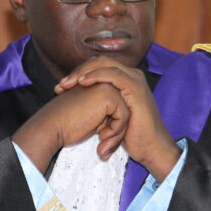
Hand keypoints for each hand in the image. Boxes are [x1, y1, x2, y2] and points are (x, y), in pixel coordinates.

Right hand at [12, 83, 129, 173]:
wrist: (52, 126)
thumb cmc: (67, 125)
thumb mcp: (93, 118)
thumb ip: (107, 115)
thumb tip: (123, 125)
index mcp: (99, 84)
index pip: (118, 108)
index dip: (113, 128)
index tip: (101, 142)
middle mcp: (104, 81)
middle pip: (124, 109)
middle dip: (118, 131)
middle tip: (104, 148)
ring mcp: (107, 86)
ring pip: (127, 113)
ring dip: (117, 134)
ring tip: (103, 145)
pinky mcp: (109, 95)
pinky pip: (124, 116)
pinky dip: (115, 131)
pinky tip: (100, 137)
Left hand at [55, 56, 179, 180]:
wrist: (150, 148)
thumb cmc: (131, 136)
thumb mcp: (109, 116)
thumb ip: (98, 104)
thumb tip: (76, 101)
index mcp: (124, 79)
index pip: (97, 67)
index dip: (77, 73)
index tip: (60, 88)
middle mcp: (130, 75)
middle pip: (98, 62)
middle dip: (77, 71)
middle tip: (61, 85)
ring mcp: (134, 79)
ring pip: (104, 64)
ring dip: (83, 72)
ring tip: (68, 83)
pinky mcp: (135, 88)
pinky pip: (112, 74)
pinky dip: (96, 76)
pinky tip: (83, 82)